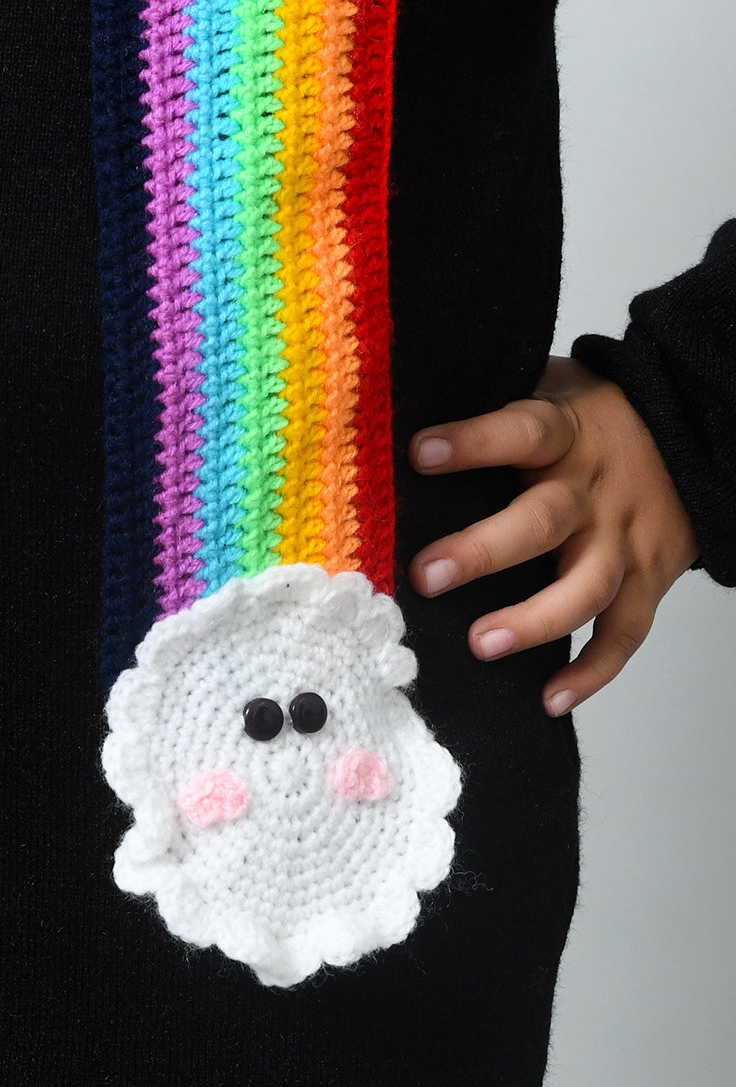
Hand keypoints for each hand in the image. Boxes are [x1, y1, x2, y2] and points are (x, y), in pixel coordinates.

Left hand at [406, 356, 700, 715]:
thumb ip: (490, 402)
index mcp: (565, 433)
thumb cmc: (592, 417)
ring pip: (585, 588)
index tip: (420, 452)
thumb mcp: (549, 388)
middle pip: (543, 521)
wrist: (691, 436)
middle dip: (483, 551)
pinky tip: (550, 698)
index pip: (521, 431)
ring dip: (533, 621)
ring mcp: (622, 541)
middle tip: (428, 575)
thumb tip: (396, 412)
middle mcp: (593, 491)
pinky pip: (623, 634)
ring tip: (480, 644)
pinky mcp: (647, 581)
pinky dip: (592, 673)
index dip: (473, 442)